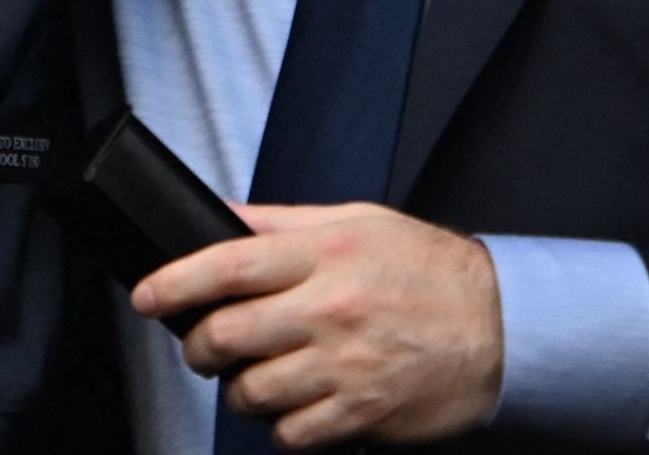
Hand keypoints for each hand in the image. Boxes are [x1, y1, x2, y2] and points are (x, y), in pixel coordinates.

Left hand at [130, 203, 503, 447]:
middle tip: (202, 346)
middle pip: (229, 333)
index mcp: (325, 253)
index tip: (146, 296)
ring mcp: (347, 365)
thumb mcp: (356, 222)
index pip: (229, 265)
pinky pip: (292, 434)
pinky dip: (281, 426)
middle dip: (199, 346)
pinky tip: (294, 406)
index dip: (175, 282)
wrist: (502, 326)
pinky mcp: (363, 413)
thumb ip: (282, 223)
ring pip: (253, 390)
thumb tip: (222, 216)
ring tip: (253, 377)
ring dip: (239, 389)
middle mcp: (331, 308)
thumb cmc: (426, 271)